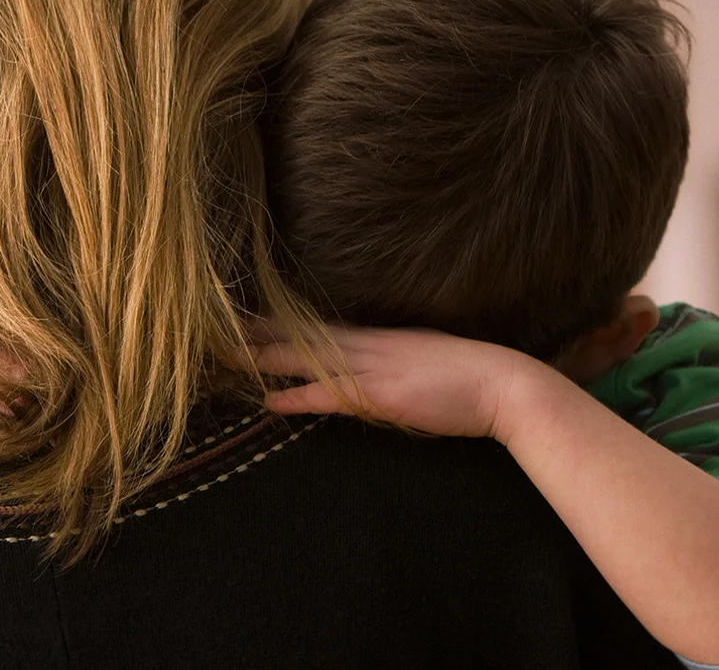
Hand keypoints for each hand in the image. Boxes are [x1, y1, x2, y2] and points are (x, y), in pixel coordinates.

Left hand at [250, 323, 547, 440]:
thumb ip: (391, 364)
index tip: (243, 317)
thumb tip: (370, 375)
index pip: (316, 326)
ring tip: (224, 357)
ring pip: (306, 357)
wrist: (503, 383)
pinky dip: (297, 397)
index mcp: (377, 337)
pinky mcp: (381, 393)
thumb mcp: (421, 361)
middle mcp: (368, 344)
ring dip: (263, 357)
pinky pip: (329, 394)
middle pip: (300, 333)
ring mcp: (373, 366)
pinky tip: (268, 400)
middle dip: (257, 332)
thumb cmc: (468, 379)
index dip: (278, 322)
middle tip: (215, 328)